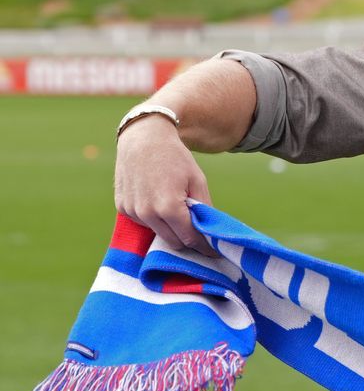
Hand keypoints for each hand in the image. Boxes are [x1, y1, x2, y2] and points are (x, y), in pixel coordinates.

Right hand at [114, 115, 216, 255]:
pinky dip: (155, 220)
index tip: (214, 252)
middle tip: (202, 238)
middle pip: (173, 242)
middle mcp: (147, 213)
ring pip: (158, 234)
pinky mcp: (122, 208)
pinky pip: (144, 223)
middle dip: (189, 241)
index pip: (190, 239)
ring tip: (181, 216)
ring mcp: (131, 211)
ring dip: (171, 230)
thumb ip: (203, 208)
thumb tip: (210, 231)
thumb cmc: (175, 158)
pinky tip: (160, 204)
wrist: (143, 138)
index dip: (204, 246)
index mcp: (169, 207)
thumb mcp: (197, 180)